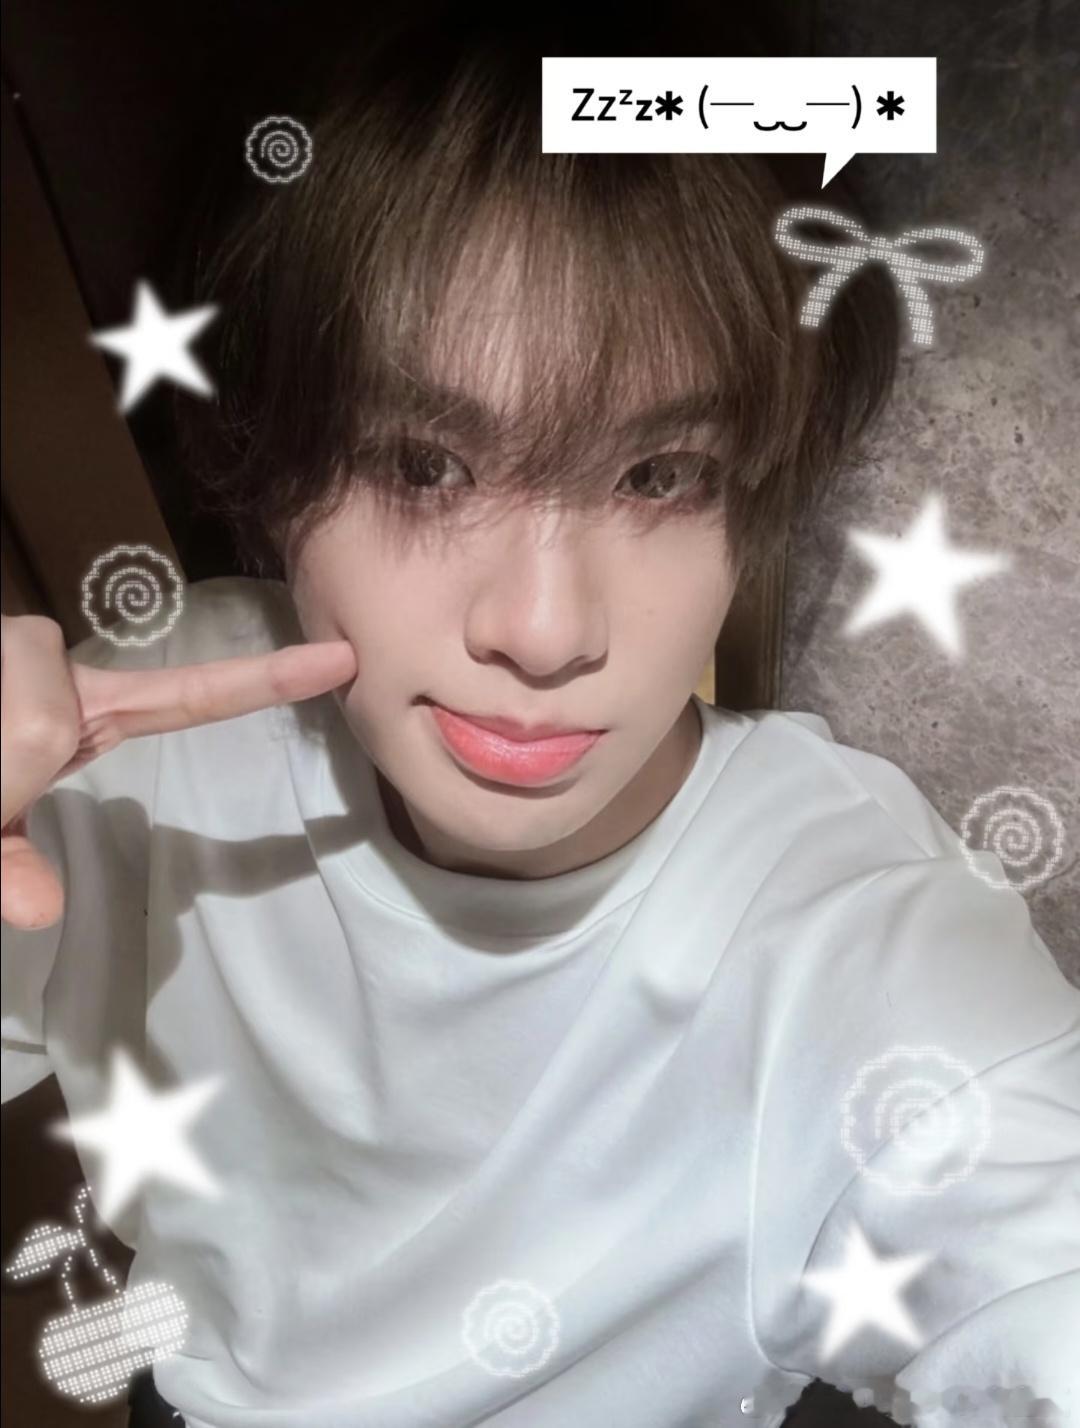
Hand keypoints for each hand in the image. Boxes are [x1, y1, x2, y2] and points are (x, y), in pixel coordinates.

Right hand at [0, 612, 355, 929]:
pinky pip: (5, 687)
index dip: (261, 682)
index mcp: (77, 720)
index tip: (340, 663)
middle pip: (57, 704)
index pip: (185, 697)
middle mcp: (55, 676)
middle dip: (5, 747)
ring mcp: (19, 653)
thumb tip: (42, 912)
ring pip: (23, 692)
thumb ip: (7, 867)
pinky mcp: (8, 643)